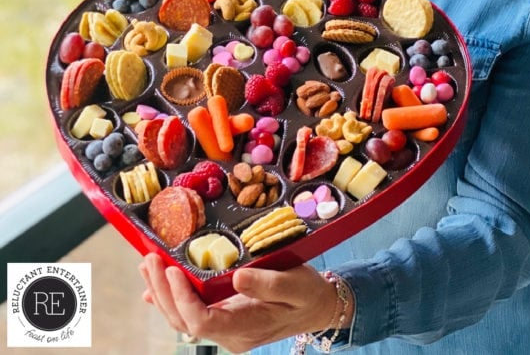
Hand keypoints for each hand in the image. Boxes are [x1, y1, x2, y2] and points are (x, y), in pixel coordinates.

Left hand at [140, 253, 341, 353]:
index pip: (202, 320)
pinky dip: (171, 298)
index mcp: (245, 328)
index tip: (173, 270)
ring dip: (162, 293)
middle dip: (163, 291)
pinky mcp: (224, 318)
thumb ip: (268, 283)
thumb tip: (236, 277)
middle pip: (185, 320)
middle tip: (150, 259)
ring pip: (183, 318)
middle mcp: (230, 334)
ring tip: (147, 265)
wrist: (317, 308)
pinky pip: (191, 314)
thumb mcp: (295, 284)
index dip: (183, 298)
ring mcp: (225, 329)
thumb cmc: (307, 295)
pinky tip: (155, 288)